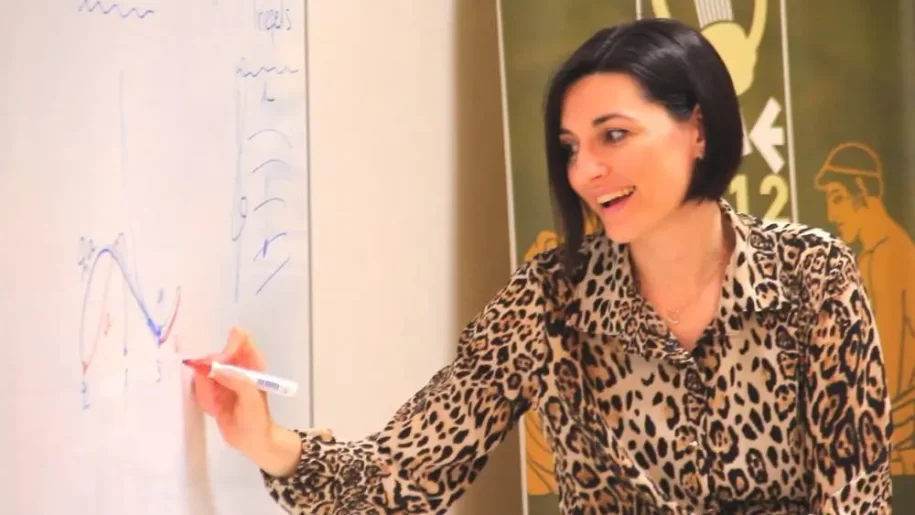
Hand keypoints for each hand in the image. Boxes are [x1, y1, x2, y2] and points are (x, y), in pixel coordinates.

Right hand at [191, 327, 299, 473]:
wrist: (251, 441)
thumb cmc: (257, 419)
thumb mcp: (251, 400)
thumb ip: (237, 381)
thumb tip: (216, 368)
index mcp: (253, 363)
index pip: (239, 338)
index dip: (227, 347)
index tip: (219, 363)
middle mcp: (237, 367)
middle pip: (216, 355)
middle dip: (210, 373)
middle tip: (214, 393)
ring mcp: (224, 378)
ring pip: (204, 372)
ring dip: (206, 390)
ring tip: (217, 406)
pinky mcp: (214, 391)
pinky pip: (200, 387)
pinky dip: (204, 399)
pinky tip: (214, 410)